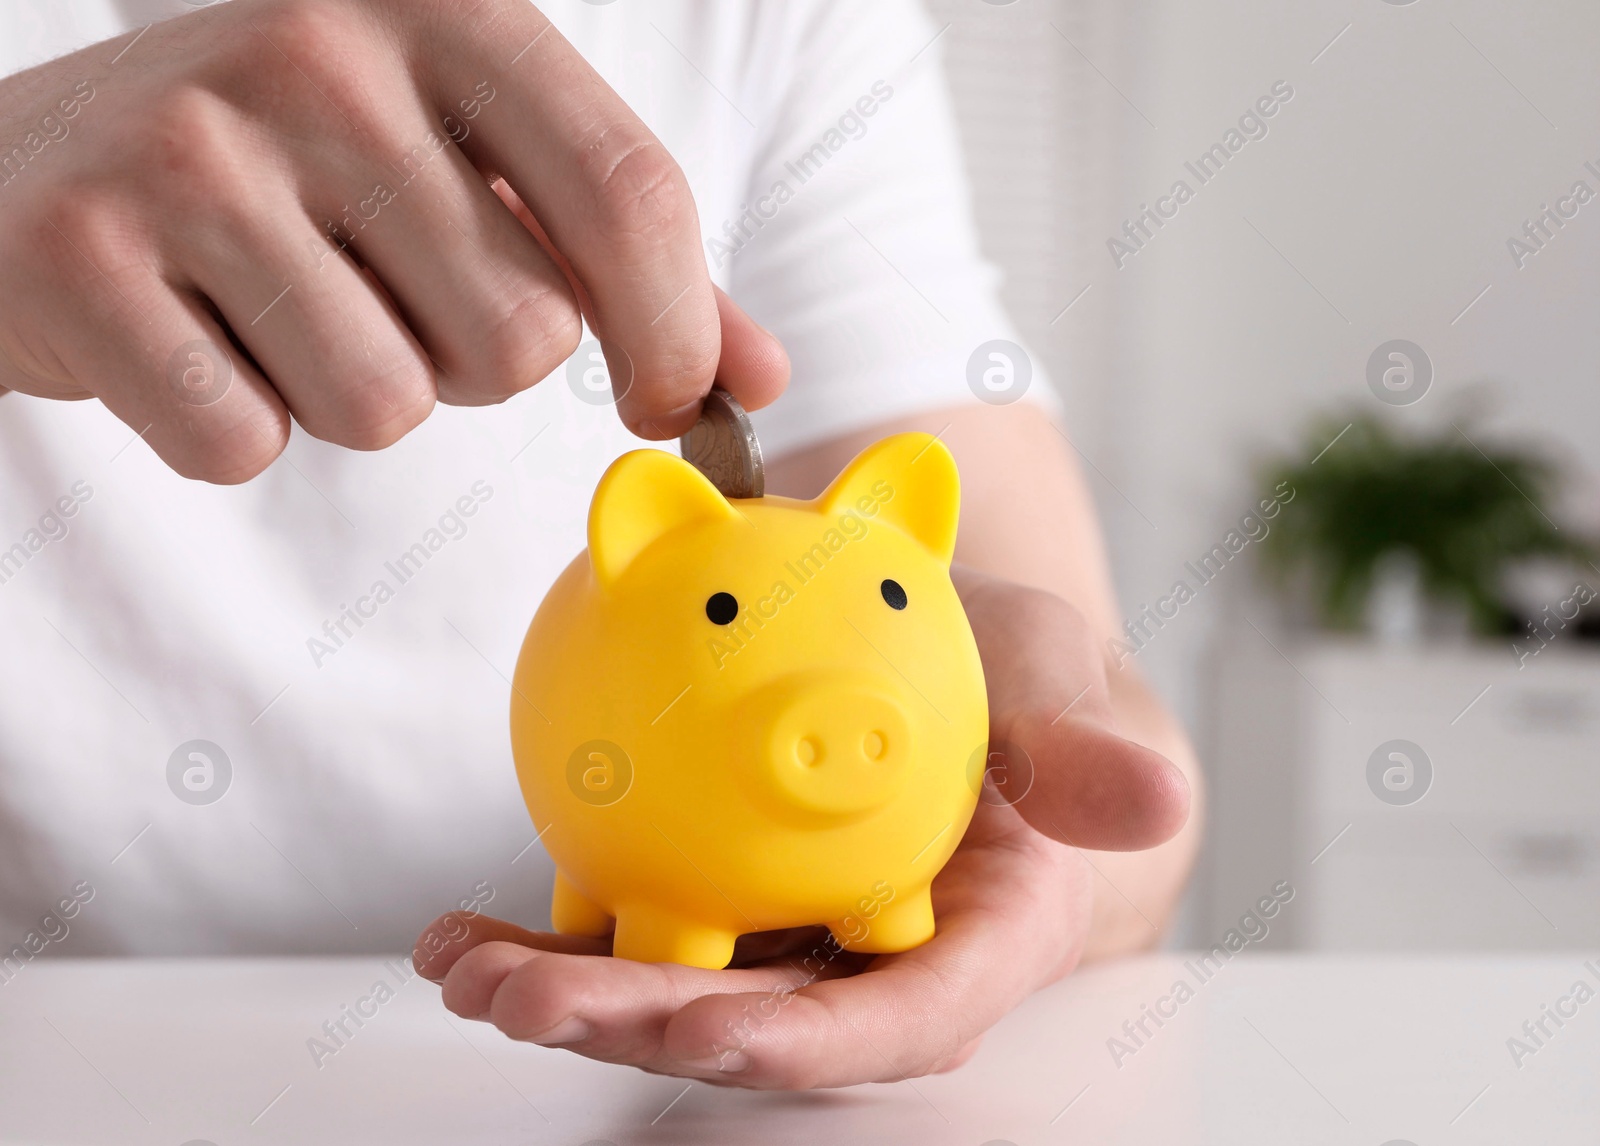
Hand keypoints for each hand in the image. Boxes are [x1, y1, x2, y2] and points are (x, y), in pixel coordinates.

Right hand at [0, 0, 786, 480]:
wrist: (33, 165)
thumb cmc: (292, 172)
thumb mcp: (465, 166)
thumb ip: (615, 260)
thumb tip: (755, 374)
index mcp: (440, 9)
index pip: (627, 189)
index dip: (674, 328)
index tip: (668, 398)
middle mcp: (316, 52)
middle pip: (520, 337)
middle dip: (469, 360)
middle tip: (379, 292)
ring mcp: (187, 150)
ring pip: (388, 407)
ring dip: (356, 396)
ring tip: (280, 306)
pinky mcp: (82, 260)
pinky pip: (247, 445)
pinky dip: (237, 426)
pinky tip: (191, 338)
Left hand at [412, 567, 1189, 1088]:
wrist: (966, 680)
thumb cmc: (1032, 693)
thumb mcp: (1062, 689)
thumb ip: (1087, 751)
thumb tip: (1156, 799)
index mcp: (972, 945)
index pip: (900, 1018)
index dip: (811, 1045)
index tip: (714, 1025)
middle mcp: (870, 968)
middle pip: (758, 1022)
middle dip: (638, 1029)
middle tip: (527, 998)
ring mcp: (790, 945)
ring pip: (676, 990)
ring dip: (566, 993)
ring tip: (466, 965)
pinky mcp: (727, 905)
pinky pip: (633, 930)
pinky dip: (549, 934)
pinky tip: (462, 925)